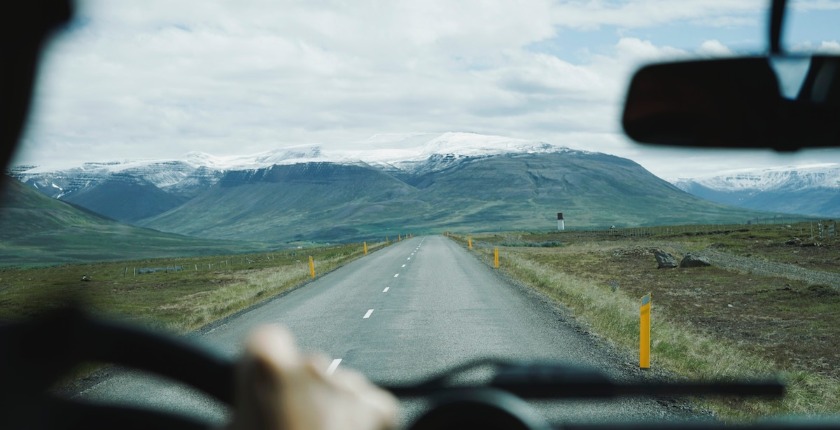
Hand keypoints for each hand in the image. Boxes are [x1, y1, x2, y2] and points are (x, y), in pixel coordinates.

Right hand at [227, 325, 397, 429]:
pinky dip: (364, 423)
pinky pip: (371, 406)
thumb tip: (259, 406)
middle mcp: (312, 367)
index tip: (264, 383)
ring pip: (341, 387)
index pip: (267, 341)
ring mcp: (349, 386)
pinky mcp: (381, 408)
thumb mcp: (238, 428)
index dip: (264, 362)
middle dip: (304, 392)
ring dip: (335, 409)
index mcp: (267, 370)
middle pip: (309, 366)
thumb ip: (248, 411)